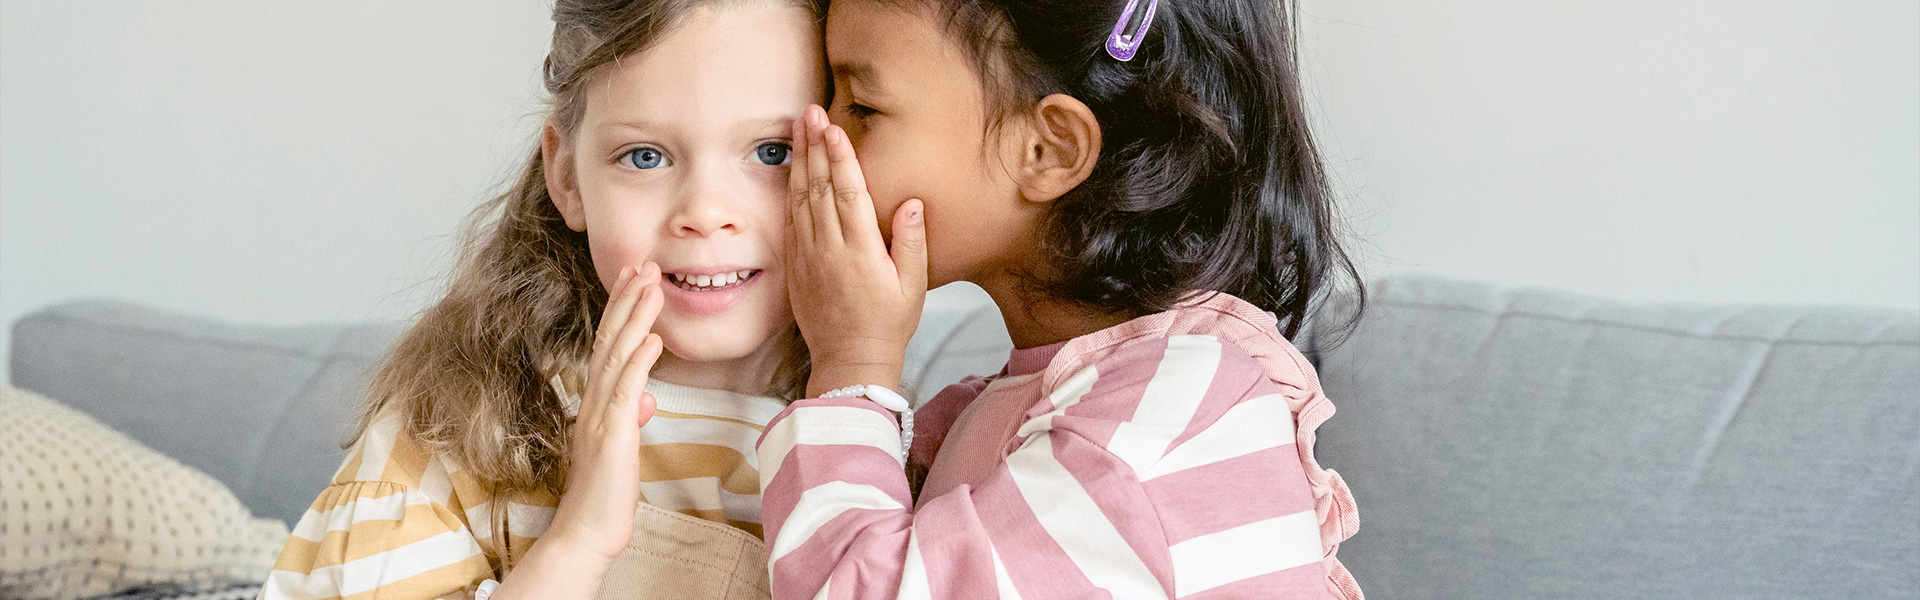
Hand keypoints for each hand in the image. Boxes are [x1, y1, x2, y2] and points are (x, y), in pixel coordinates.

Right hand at [538, 262, 664, 564]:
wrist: (588, 532)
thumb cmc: (606, 492)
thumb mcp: (623, 447)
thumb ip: (631, 417)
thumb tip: (646, 397)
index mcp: (597, 401)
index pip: (609, 345)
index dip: (622, 309)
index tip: (635, 277)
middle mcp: (594, 401)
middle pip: (610, 339)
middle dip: (628, 299)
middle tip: (645, 263)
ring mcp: (600, 416)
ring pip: (617, 356)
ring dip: (635, 318)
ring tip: (652, 285)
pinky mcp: (611, 436)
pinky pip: (625, 392)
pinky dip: (639, 363)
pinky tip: (653, 339)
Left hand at [786, 104, 927, 396]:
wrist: (850, 361)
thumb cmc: (888, 323)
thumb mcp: (912, 286)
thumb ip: (911, 242)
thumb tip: (913, 202)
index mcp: (860, 251)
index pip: (848, 193)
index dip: (840, 158)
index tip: (834, 128)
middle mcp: (830, 249)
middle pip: (818, 187)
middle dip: (814, 146)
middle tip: (810, 111)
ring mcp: (808, 256)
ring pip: (800, 198)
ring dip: (799, 160)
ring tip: (798, 128)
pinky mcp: (796, 265)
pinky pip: (791, 219)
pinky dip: (790, 189)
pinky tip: (792, 169)